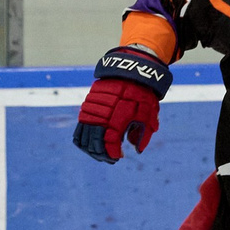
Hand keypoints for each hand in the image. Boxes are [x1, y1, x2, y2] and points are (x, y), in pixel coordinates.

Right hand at [74, 46, 170, 162]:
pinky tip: (89, 144)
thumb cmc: (142, 94)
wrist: (129, 71)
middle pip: (95, 143)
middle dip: (101, 154)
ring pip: (85, 136)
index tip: (119, 157)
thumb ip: (143, 134)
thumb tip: (136, 149)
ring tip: (99, 153)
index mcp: (119, 119)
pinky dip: (82, 138)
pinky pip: (80, 126)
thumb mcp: (148, 114)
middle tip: (109, 159)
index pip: (110, 144)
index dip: (113, 154)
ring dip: (90, 148)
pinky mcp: (87, 105)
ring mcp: (93, 110)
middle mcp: (103, 115)